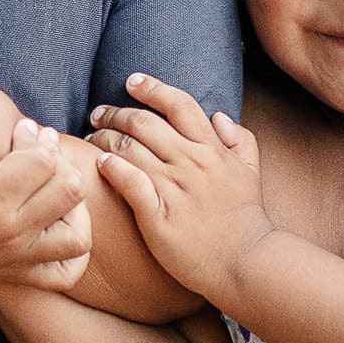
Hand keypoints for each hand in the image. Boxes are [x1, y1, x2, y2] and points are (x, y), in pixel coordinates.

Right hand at [0, 122, 92, 291]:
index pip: (43, 160)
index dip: (34, 137)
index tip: (18, 130)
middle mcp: (11, 235)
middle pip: (69, 189)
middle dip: (58, 162)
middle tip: (35, 150)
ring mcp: (19, 259)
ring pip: (77, 233)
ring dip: (72, 205)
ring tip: (50, 185)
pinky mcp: (19, 275)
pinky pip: (67, 272)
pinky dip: (73, 250)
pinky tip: (58, 224)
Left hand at [87, 74, 274, 301]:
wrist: (244, 261)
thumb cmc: (245, 217)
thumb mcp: (251, 171)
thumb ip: (239, 139)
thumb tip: (218, 116)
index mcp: (212, 149)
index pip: (179, 105)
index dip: (153, 88)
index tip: (131, 81)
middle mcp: (191, 162)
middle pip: (144, 123)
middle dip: (115, 113)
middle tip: (98, 113)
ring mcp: (173, 188)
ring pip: (129, 149)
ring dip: (104, 138)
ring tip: (92, 138)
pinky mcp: (157, 215)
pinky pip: (129, 182)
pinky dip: (112, 167)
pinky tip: (100, 163)